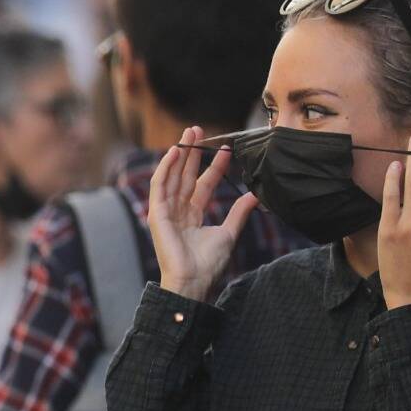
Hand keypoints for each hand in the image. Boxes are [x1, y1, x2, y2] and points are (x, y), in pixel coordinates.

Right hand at [149, 126, 259, 303]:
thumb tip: (253, 195)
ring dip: (179, 154)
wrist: (193, 280)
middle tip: (199, 131)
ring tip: (188, 134)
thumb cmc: (208, 264)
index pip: (203, 184)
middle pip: (185, 175)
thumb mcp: (229, 233)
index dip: (214, 166)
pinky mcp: (157, 214)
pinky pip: (159, 186)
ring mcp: (166, 212)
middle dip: (192, 153)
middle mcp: (178, 211)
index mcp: (193, 216)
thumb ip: (238, 213)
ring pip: (172, 176)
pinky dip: (165, 168)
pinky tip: (174, 152)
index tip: (226, 150)